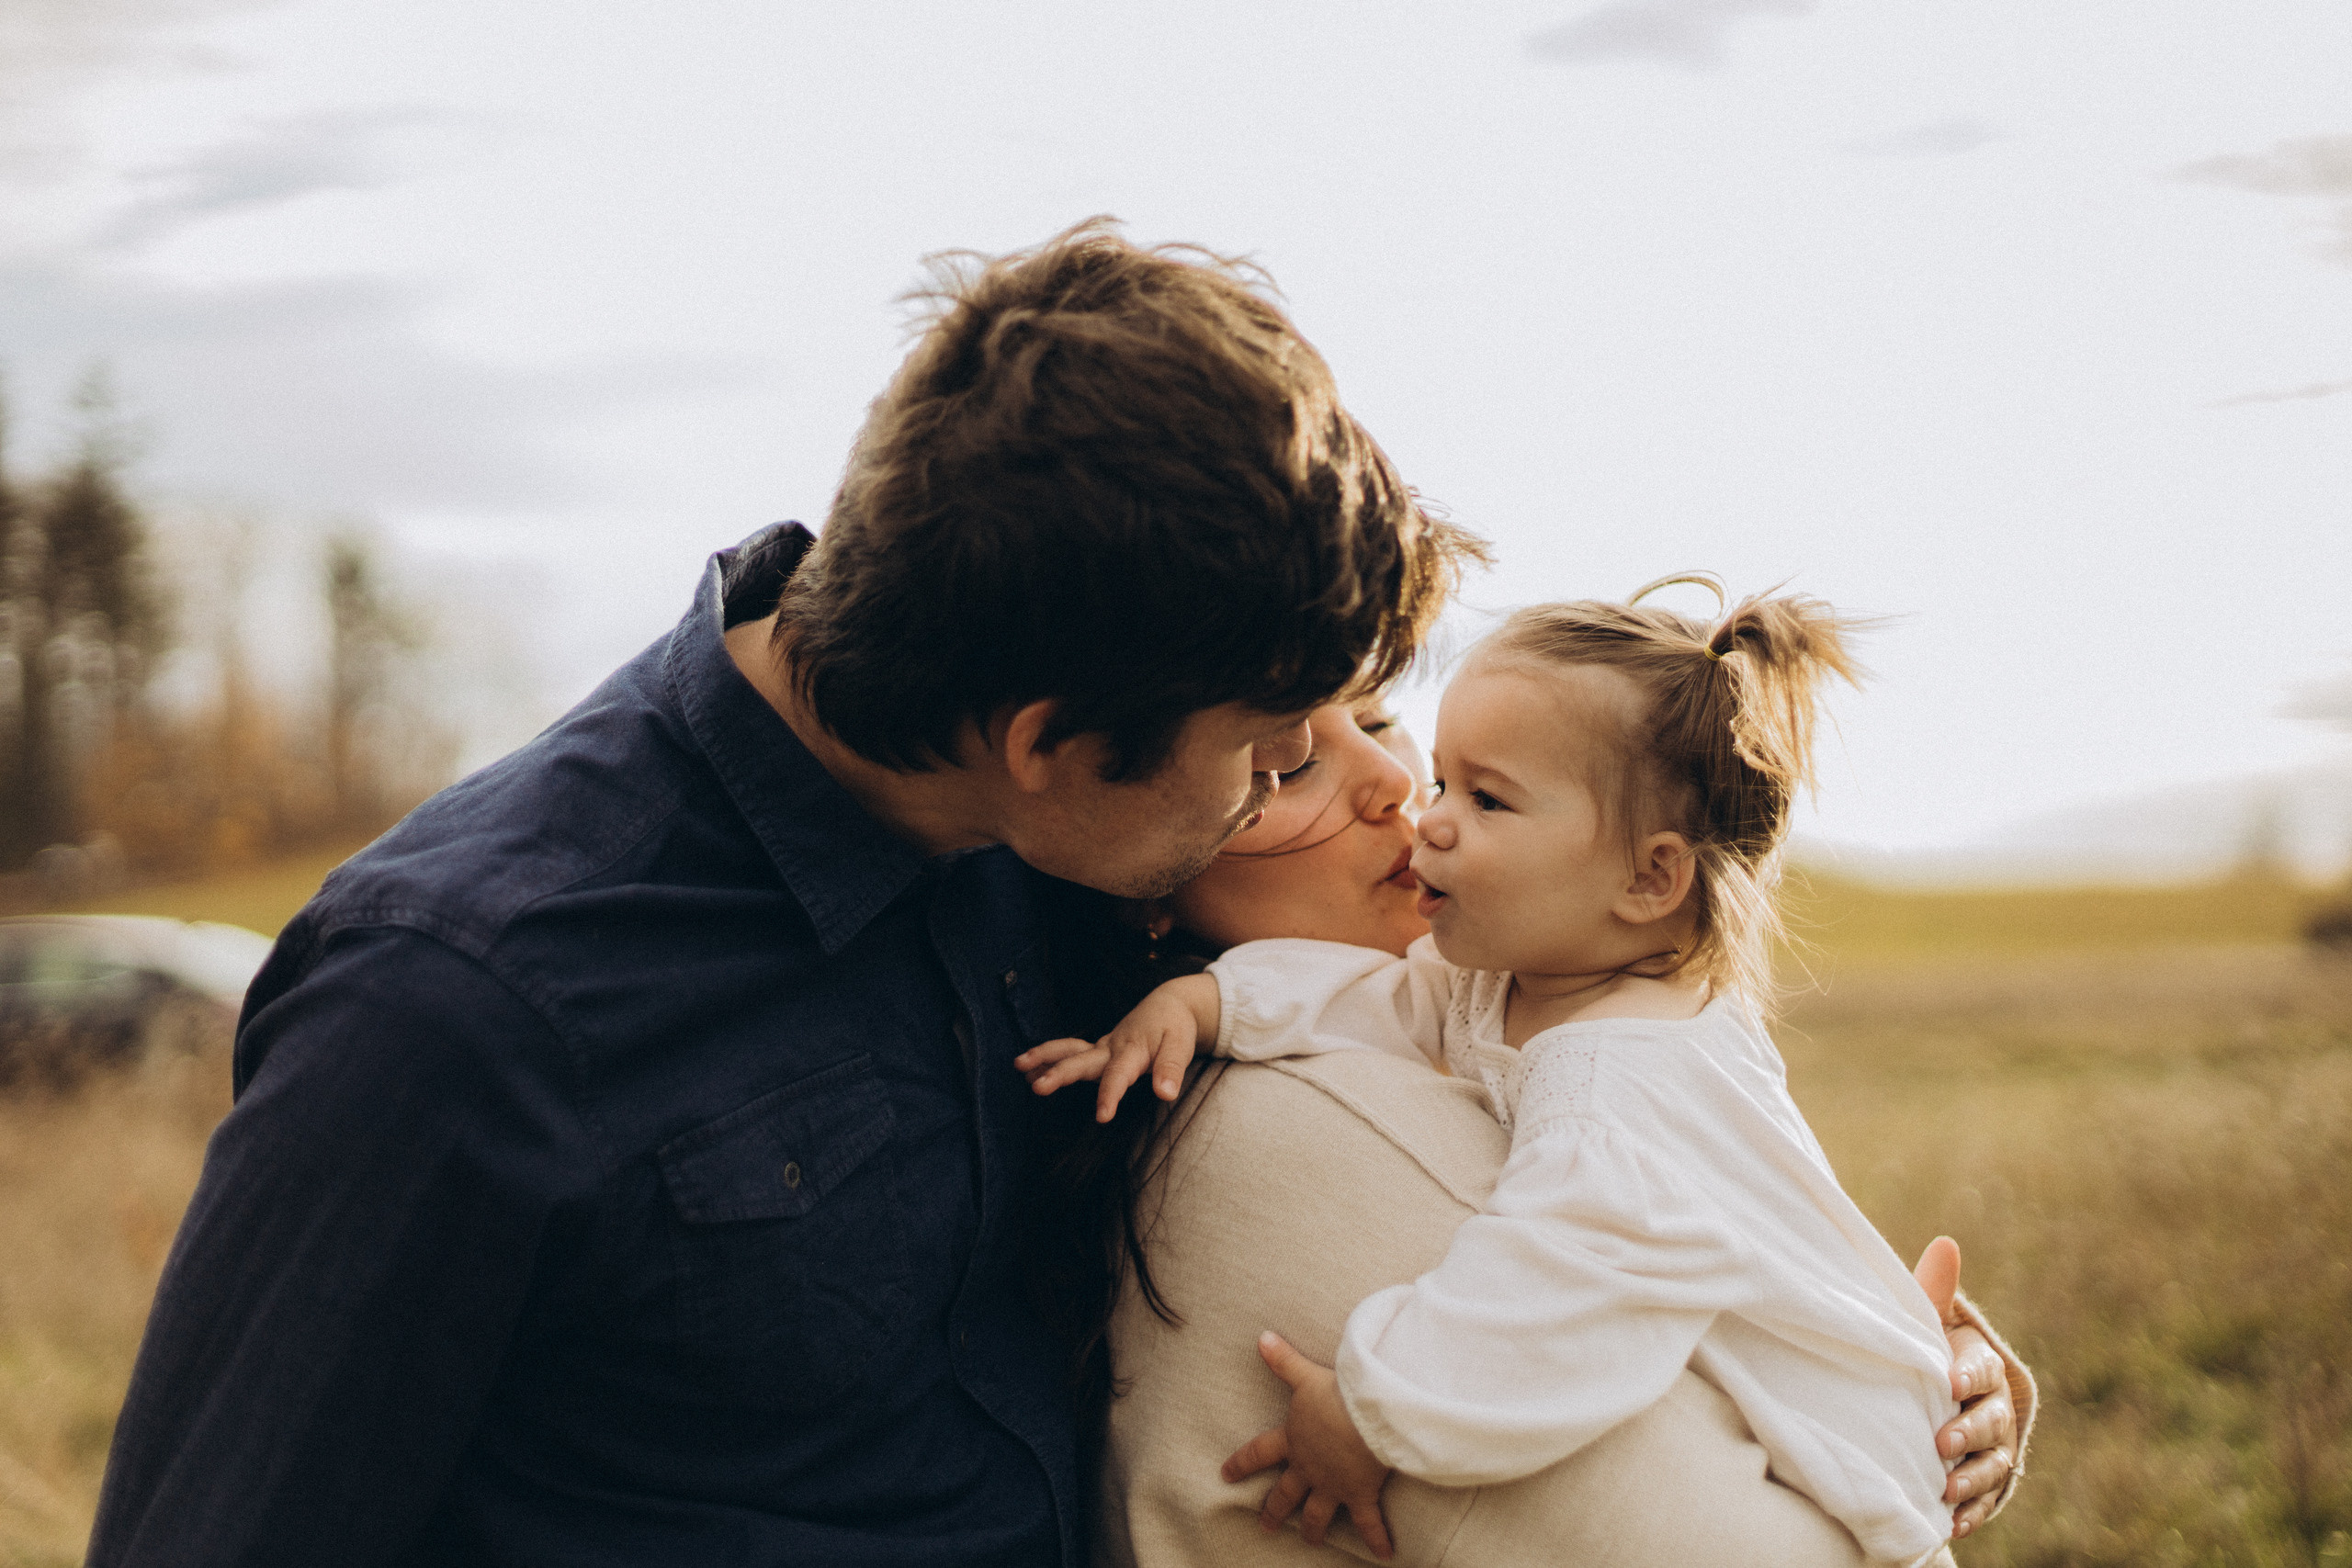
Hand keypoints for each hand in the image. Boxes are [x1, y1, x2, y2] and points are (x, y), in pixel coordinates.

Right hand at [1013, 983, 1200, 1122]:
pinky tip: (1029, 1069)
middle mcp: (1111, 1048)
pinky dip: (1049, 1057)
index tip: (1102, 1117)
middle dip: (1060, 1074)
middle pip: (1082, 1060)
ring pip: (1069, 1050)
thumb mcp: (1181, 1046)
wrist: (1168, 1005)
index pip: (1118, 1075)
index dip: (1110, 1095)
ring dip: (1044, 1057)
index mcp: (1132, 1050)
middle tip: (1038, 1088)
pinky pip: (1070, 1051)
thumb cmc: (1175, 1028)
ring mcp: (1102, 1047)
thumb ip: (1172, 1069)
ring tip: (1019, 1066)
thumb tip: (1166, 1094)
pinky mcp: (1098, 1049)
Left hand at [1220, 1333, 1395, 1559]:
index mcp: (1292, 1440)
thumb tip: (1261, 1337)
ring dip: (1312, 1530)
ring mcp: (1332, 1486)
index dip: (1240, 1463)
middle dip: (1273, 1509)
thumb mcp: (1306, 1376)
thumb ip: (1283, 1360)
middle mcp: (1308, 1469)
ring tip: (1309, 1541)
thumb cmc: (1337, 1394)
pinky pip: (1367, 1523)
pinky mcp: (1359, 1495)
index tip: (1224, 1475)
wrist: (1369, 1414)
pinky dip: (1377, 1540)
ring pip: (1316, 1515)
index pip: (1257, 1453)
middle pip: (1285, 1494)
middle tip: (1265, 1525)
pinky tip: (1384, 1555)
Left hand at [1913, 1236, 2017, 1537]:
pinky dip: (1971, 1510)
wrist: (1938, 1395)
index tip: (1948, 1382)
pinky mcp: (1988, 1479)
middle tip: (1940, 1443)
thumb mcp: (1930, 1321)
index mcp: (1981, 1364)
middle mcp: (1995, 1406)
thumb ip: (1934, 1290)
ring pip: (1993, 1463)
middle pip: (1990, 1420)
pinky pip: (1986, 1498)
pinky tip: (1952, 1522)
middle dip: (1968, 1432)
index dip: (1966, 1375)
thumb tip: (1946, 1244)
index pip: (1980, 1369)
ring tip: (1944, 1488)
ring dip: (1971, 1477)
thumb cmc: (1929, 1349)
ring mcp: (1995, 1445)